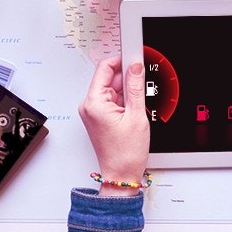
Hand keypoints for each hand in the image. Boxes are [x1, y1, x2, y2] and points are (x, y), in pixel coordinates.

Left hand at [78, 55, 149, 195]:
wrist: (121, 175)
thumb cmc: (125, 153)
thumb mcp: (136, 116)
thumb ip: (135, 87)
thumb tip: (135, 66)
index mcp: (94, 103)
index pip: (104, 67)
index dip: (121, 59)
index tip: (134, 57)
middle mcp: (89, 105)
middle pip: (109, 77)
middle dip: (127, 78)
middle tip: (142, 85)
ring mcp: (93, 111)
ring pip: (113, 88)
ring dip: (127, 92)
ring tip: (136, 108)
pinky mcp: (98, 116)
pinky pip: (112, 99)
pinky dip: (124, 101)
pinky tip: (132, 112)